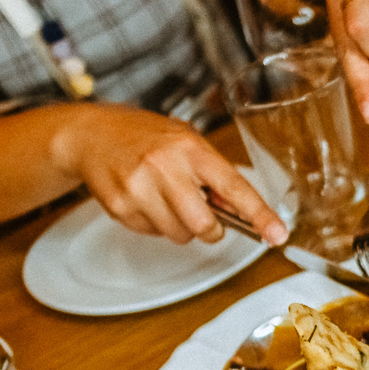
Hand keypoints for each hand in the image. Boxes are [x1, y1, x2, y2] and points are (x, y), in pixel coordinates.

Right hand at [49, 103, 285, 245]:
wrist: (90, 135)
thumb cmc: (144, 137)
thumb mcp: (185, 141)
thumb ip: (212, 173)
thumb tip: (239, 209)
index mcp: (190, 148)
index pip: (233, 186)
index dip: (258, 213)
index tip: (277, 233)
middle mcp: (165, 167)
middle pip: (204, 224)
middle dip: (211, 229)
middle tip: (205, 217)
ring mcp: (139, 188)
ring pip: (179, 234)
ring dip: (181, 227)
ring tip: (166, 199)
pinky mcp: (120, 207)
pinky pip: (152, 233)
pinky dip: (155, 224)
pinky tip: (144, 200)